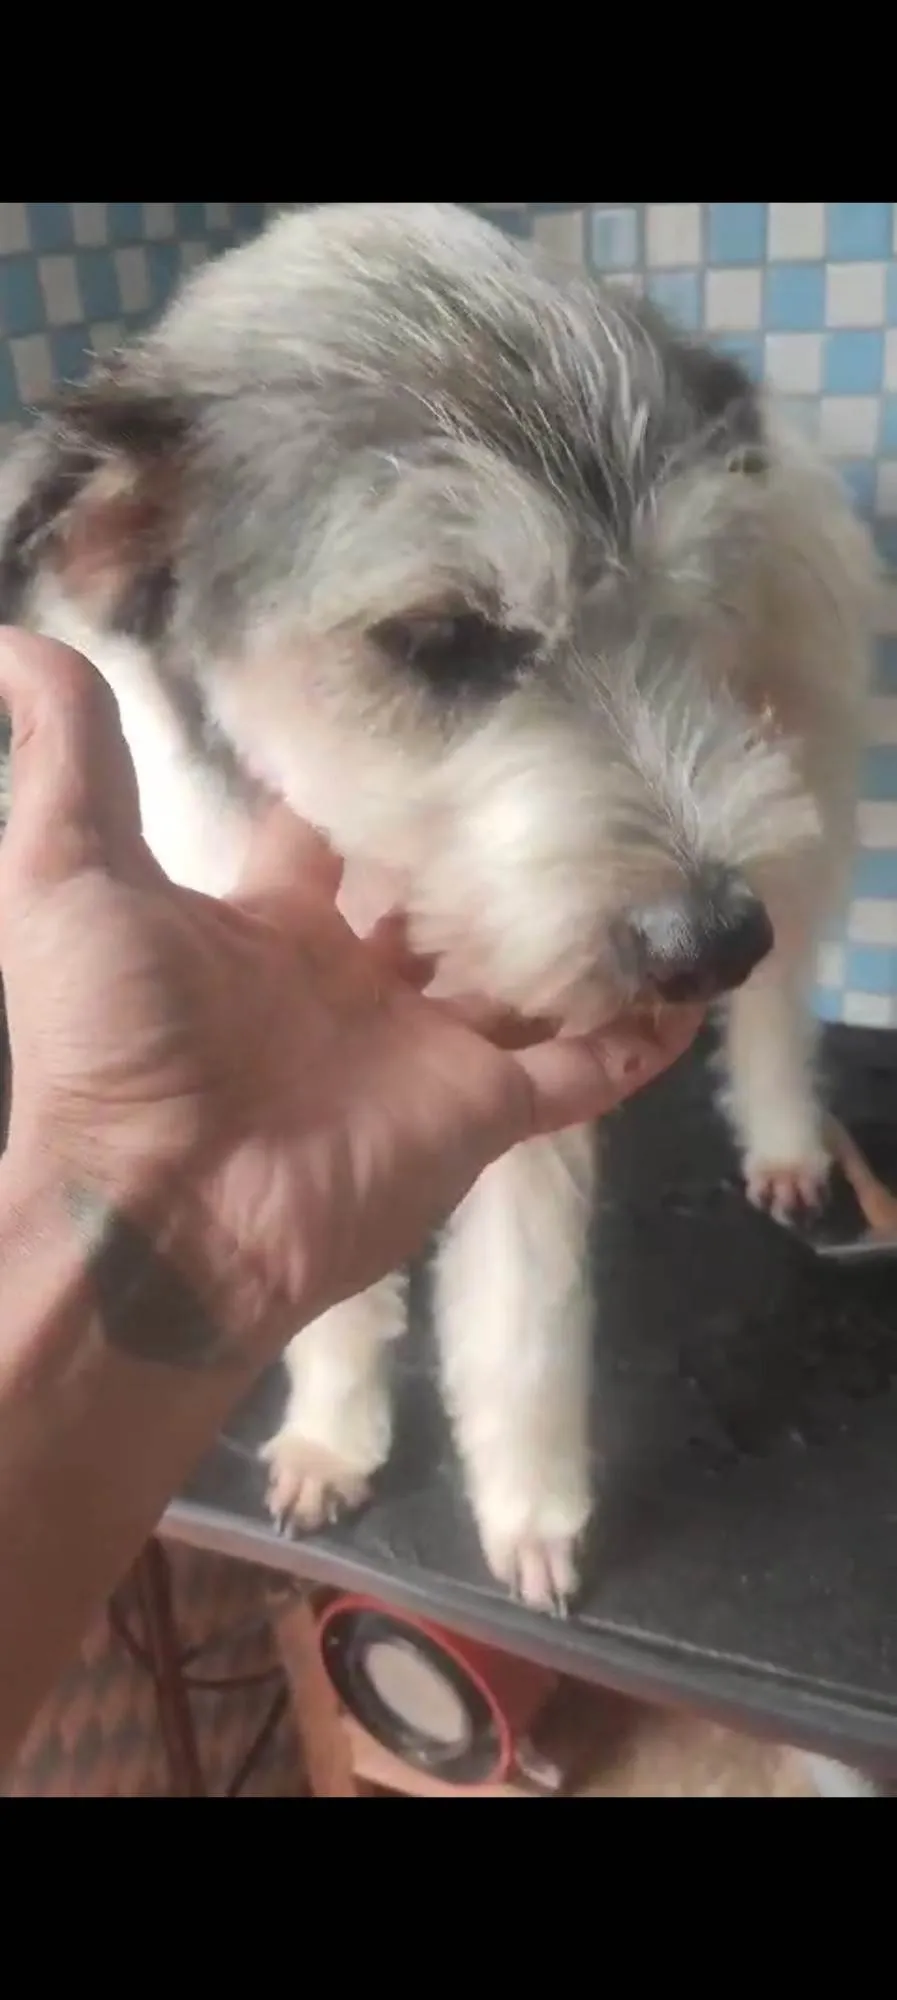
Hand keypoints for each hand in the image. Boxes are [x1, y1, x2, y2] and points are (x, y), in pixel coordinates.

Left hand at [0, 629, 703, 1359]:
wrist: (157, 1217)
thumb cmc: (112, 1041)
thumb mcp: (68, 878)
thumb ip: (66, 759)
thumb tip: (16, 636)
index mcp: (269, 926)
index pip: (338, 831)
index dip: (380, 771)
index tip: (446, 695)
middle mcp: (356, 982)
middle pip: (445, 895)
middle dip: (498, 839)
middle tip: (577, 754)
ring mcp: (428, 1049)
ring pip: (528, 973)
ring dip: (583, 926)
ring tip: (657, 847)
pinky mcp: (483, 1112)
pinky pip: (583, 1070)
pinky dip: (637, 1037)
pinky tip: (692, 981)